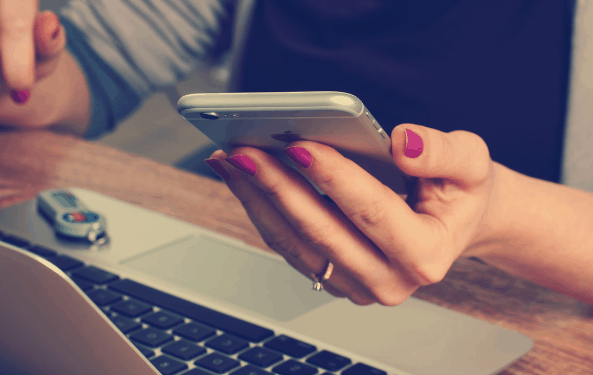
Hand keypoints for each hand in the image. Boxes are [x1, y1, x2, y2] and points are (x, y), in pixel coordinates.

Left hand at [205, 124, 495, 305]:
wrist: (454, 223)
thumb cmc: (460, 192)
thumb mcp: (472, 163)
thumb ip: (443, 152)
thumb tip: (402, 143)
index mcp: (426, 255)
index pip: (371, 212)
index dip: (333, 177)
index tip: (298, 145)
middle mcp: (388, 281)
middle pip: (321, 231)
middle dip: (278, 187)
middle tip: (244, 151)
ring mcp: (356, 285)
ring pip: (294, 242)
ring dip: (258, 199)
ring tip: (232, 160)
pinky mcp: (333, 277)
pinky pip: (288, 245)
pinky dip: (262, 209)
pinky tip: (243, 178)